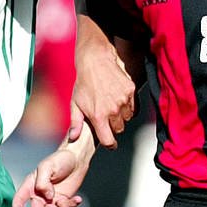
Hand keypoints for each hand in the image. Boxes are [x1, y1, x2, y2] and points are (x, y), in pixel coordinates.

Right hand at [13, 126, 95, 206]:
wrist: (76, 158)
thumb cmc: (59, 159)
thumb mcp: (47, 167)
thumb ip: (43, 182)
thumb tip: (47, 196)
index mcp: (30, 186)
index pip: (19, 199)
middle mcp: (38, 195)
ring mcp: (51, 199)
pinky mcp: (62, 201)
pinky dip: (72, 205)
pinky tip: (78, 199)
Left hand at [70, 20, 135, 147]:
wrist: (95, 62)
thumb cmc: (83, 84)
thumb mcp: (75, 103)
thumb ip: (76, 123)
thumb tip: (74, 138)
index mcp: (98, 116)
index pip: (109, 140)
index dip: (109, 144)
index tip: (110, 144)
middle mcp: (113, 110)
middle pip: (119, 129)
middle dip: (113, 127)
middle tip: (106, 117)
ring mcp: (123, 100)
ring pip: (127, 118)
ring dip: (121, 116)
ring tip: (111, 105)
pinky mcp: (131, 91)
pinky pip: (133, 107)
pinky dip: (128, 107)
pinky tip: (118, 99)